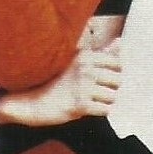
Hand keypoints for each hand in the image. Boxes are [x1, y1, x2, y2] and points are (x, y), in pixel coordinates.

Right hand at [0, 21, 122, 125]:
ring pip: (112, 96)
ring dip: (104, 101)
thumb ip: (101, 53)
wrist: (33, 101)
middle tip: (95, 92)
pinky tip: (86, 109)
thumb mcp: (77, 62)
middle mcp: (86, 69)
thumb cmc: (56, 82)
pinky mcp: (81, 105)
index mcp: (86, 56)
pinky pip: (105, 110)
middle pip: (117, 81)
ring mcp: (83, 87)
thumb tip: (119, 41)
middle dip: (109, 88)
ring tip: (90, 100)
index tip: (102, 79)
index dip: (113, 73)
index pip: (117, 63)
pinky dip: (99, 112)